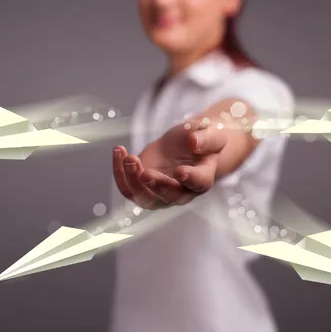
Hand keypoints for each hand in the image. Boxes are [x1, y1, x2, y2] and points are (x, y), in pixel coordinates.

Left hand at [112, 120, 226, 209]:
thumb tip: (194, 142)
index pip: (198, 183)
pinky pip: (127, 188)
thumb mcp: (211, 133)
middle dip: (156, 185)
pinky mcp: (141, 188)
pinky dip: (119, 172)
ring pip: (144, 198)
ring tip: (128, 158)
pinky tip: (119, 151)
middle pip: (168, 196)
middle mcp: (182, 192)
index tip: (179, 171)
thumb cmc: (202, 140)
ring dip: (132, 181)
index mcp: (202, 178)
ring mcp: (159, 194)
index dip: (190, 178)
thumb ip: (207, 138)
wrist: (186, 145)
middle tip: (144, 172)